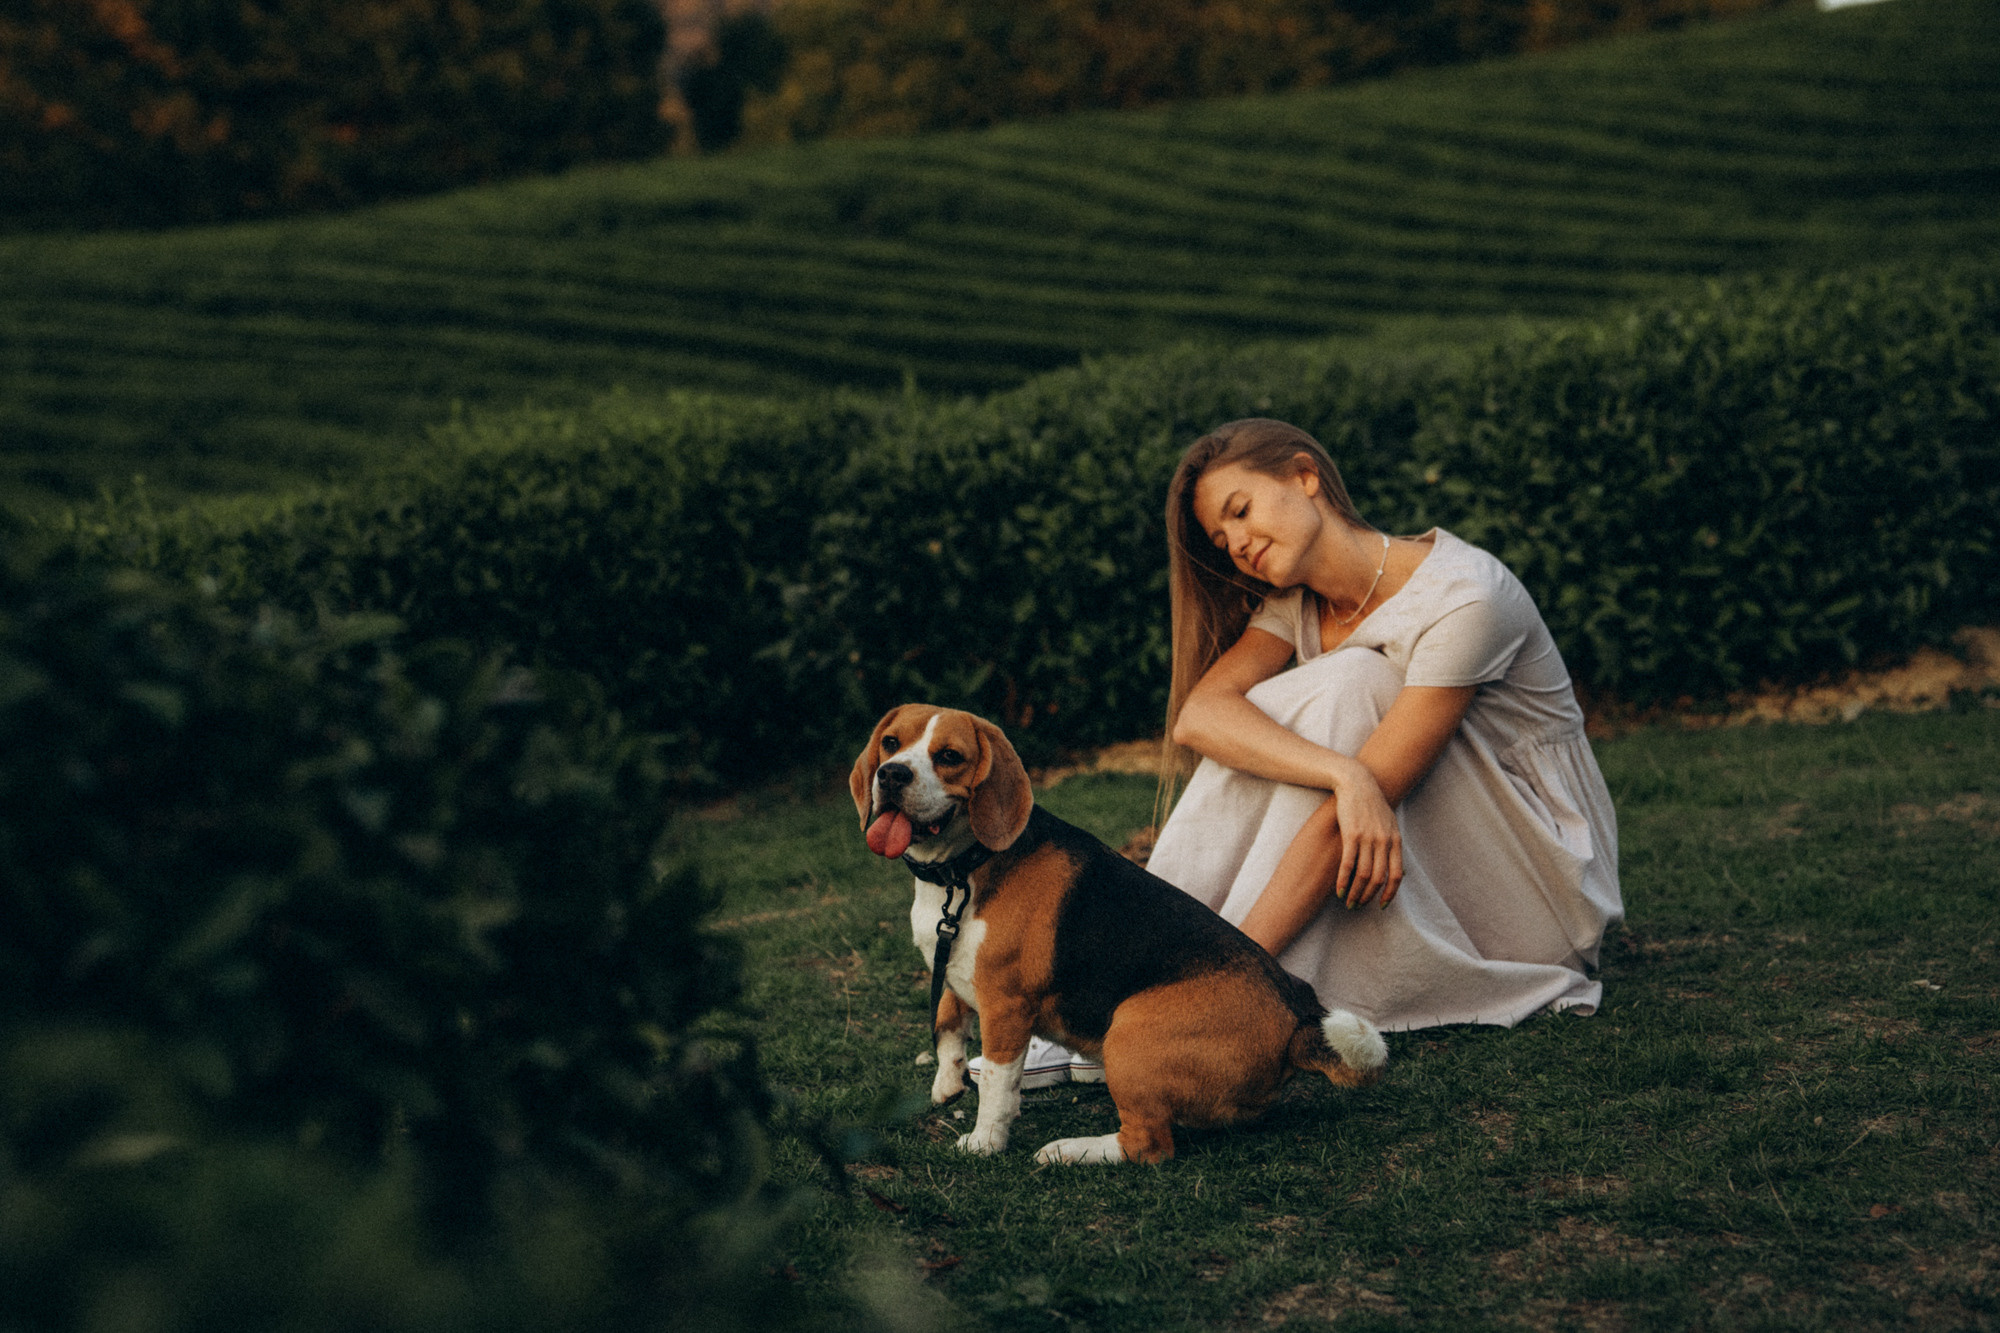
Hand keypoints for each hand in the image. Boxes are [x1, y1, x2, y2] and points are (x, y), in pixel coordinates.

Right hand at [1330, 769, 1402, 908]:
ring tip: (1348, 902)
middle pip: (1379, 878)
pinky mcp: (1351, 835)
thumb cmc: (1372, 804)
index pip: (1397, 875)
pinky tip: (1338, 890)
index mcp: (1396, 840)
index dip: (1389, 893)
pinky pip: (1348, 864)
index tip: (1381, 906)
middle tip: (1358, 906)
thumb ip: (1393, 845)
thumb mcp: (1389, 823)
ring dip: (1355, 892)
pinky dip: (1343, 881)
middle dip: (1369, 897)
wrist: (1356, 783)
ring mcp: (1368, 838)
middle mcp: (1384, 841)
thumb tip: (1400, 868)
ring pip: (1364, 875)